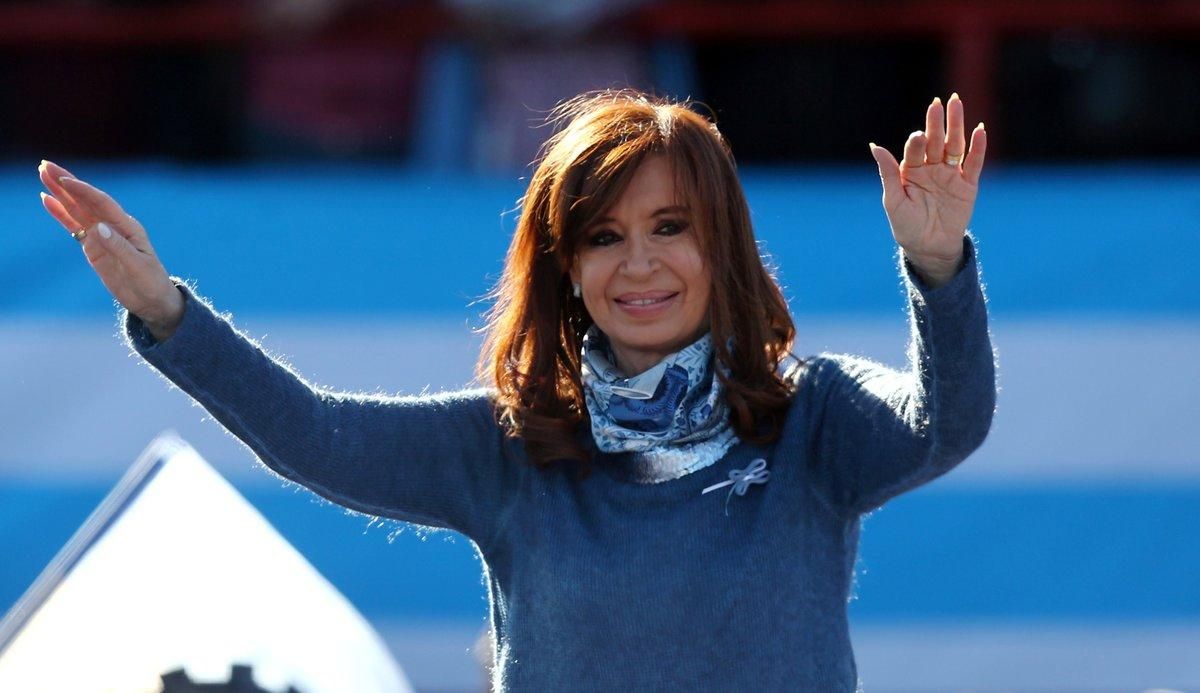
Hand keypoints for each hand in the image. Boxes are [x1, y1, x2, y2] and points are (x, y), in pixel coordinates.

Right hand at [38, 160, 184, 339]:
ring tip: (42, 175)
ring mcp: (102, 234)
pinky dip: (61, 213)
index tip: (65, 180)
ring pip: (77, 209)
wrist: (152, 299)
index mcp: (127, 227)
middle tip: (45, 165)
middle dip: (66, 183)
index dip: (83, 191)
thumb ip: (119, 247)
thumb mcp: (138, 267)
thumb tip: (98, 228)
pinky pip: (74, 226)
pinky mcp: (93, 245)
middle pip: (86, 200)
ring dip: (60, 193)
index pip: (102, 203)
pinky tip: (48, 200)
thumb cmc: (151, 282)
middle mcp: (113, 226)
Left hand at [869, 93, 986, 286]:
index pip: (915, 150)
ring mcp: (950, 174)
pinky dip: (977, 148)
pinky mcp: (967, 185)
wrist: (928, 247)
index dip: (917, 142)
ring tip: (957, 104)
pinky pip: (973, 163)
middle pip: (936, 141)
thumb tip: (875, 146)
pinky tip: (979, 131)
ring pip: (955, 146)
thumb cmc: (906, 225)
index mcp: (911, 170)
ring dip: (957, 126)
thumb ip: (888, 173)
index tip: (918, 135)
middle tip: (938, 103)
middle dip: (937, 123)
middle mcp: (931, 168)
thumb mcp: (893, 200)